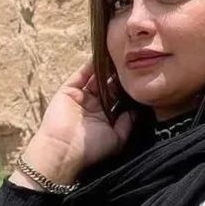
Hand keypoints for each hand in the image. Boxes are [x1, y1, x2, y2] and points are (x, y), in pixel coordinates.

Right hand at [12, 60, 135, 189]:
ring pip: (96, 77)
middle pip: (109, 84)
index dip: (128, 88)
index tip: (140, 77)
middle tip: (134, 61)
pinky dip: (92, 64)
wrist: (64, 151)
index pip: (119, 97)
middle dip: (119, 74)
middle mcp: (93, 105)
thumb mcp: (117, 138)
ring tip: (120, 55)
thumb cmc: (91, 149)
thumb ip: (129, 122)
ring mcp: (81, 96)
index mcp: (105, 117)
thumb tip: (139, 107)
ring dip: (107, 67)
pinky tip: (104, 54)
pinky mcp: (69, 90)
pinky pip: (82, 73)